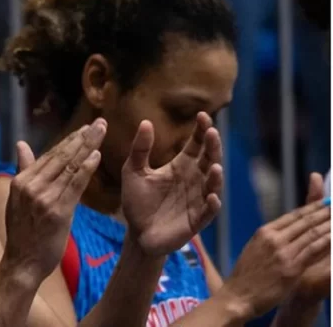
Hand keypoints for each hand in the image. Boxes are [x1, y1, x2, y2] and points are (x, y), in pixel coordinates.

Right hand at [3, 119, 106, 281]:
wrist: (22, 263)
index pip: (50, 155)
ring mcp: (44, 198)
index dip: (69, 140)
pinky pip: (75, 185)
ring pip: (69, 167)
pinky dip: (86, 169)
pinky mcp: (58, 211)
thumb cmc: (23, 232)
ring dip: (88, 147)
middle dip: (82, 137)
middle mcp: (31, 186)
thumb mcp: (17, 198)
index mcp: (21, 181)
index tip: (85, 128)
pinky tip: (97, 156)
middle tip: (100, 122)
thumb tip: (21, 145)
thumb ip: (23, 169)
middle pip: (61, 156)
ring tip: (102, 132)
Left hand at [121, 113, 223, 255]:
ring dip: (215, 176)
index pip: (197, 144)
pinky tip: (212, 197)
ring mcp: (198, 199)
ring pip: (213, 184)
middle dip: (212, 147)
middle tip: (211, 133)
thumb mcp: (133, 171)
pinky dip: (212, 204)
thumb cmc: (137, 201)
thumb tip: (146, 121)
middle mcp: (194, 180)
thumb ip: (140, 149)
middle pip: (209, 159)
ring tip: (215, 166)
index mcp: (181, 166)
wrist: (136, 233)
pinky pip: (208, 211)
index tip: (202, 115)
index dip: (201, 130)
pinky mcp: (197, 220)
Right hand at [220, 196, 330, 317]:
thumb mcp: (254, 250)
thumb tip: (285, 234)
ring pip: (311, 234)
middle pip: (304, 222)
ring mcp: (283, 252)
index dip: (310, 208)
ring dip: (328, 225)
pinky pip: (313, 250)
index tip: (322, 202)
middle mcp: (273, 238)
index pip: (293, 216)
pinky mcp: (291, 268)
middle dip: (323, 213)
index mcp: (263, 232)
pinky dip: (326, 242)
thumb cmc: (245, 277)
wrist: (238, 295)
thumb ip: (269, 240)